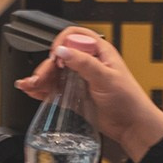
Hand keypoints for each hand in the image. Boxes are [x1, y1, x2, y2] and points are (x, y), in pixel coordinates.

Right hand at [16, 29, 162, 161]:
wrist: (132, 127)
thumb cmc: (129, 100)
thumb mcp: (106, 78)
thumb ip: (84, 63)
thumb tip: (63, 51)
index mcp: (98, 52)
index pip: (73, 36)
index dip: (62, 43)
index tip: (56, 57)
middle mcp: (87, 63)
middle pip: (59, 56)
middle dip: (47, 65)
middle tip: (41, 77)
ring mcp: (79, 79)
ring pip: (54, 72)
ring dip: (40, 77)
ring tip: (30, 85)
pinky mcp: (74, 94)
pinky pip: (54, 87)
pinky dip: (41, 88)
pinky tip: (32, 90)